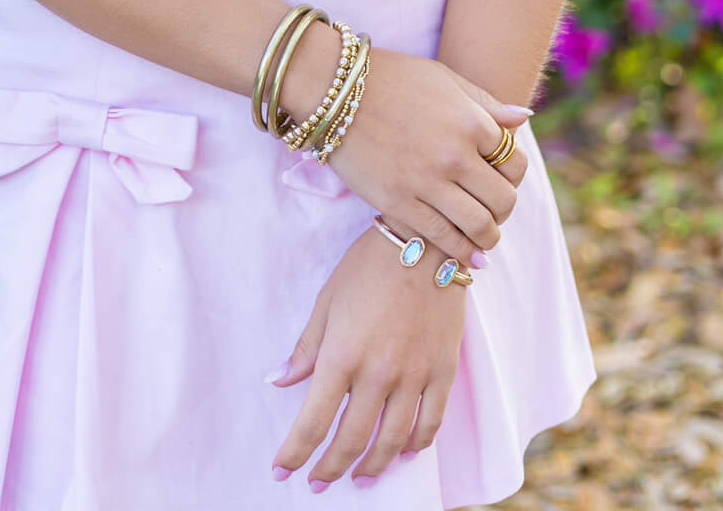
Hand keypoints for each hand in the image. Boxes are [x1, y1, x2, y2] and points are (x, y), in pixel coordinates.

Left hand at [268, 221, 466, 486]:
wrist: (425, 240)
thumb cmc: (368, 265)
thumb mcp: (328, 300)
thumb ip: (307, 348)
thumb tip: (280, 381)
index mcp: (342, 355)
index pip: (313, 421)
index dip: (295, 453)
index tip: (282, 471)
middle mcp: (378, 373)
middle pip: (352, 440)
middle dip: (330, 468)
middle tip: (318, 482)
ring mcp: (414, 376)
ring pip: (392, 441)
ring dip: (373, 467)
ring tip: (360, 479)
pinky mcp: (443, 372)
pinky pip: (430, 423)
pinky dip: (416, 446)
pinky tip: (404, 454)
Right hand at [281, 30, 531, 269]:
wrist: (334, 89)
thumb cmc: (392, 77)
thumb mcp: (444, 79)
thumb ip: (485, 104)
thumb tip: (524, 119)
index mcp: (471, 122)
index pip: (515, 163)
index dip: (513, 174)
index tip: (501, 178)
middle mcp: (454, 156)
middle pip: (503, 201)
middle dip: (503, 210)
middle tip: (493, 211)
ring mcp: (426, 183)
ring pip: (478, 227)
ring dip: (486, 237)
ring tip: (482, 237)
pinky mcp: (398, 204)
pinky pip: (441, 239)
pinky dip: (458, 251)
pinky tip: (461, 250)